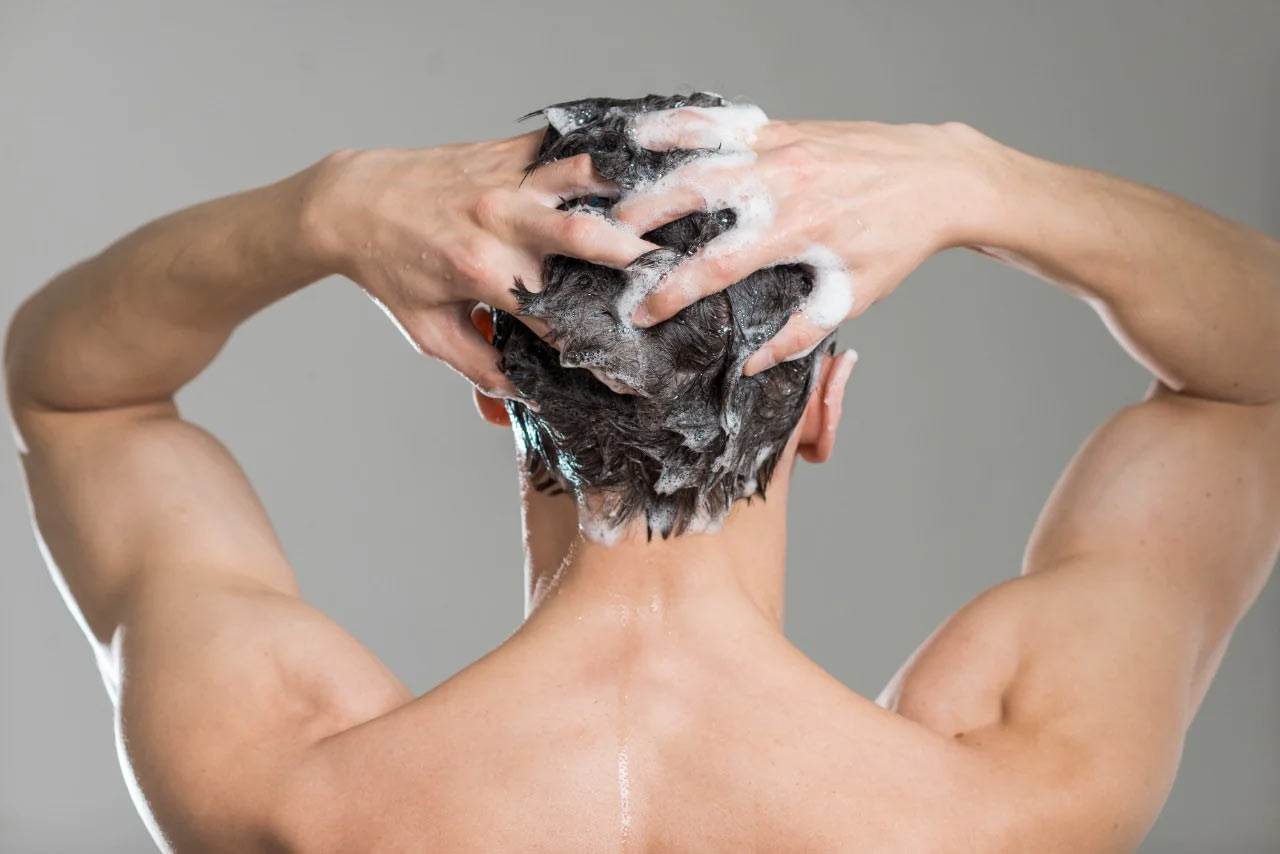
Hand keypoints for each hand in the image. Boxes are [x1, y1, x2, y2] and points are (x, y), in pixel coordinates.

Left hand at [303, 133, 655, 396]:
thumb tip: (526, 396)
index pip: (557, 315)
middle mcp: (498, 222)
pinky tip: (635, 164)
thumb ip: (479, 365)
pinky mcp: (503, 151)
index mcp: (483, 273)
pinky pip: (562, 145)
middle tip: (675, 275)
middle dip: (635, 260)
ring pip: (582, 180)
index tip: (631, 368)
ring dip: (628, 195)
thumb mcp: (427, 330)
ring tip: (671, 211)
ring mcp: (503, 181)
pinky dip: (600, 153)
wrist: (350, 202)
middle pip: (585, 239)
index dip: (598, 346)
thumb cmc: (390, 270)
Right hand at [613, 115, 1003, 373]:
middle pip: (692, 197)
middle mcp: (782, 183)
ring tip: (607, 187)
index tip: (639, 312)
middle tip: (603, 244)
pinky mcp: (782, 126)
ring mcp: (780, 147)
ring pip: (699, 150)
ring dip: (649, 169)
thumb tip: (749, 362)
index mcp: (796, 230)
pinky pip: (721, 121)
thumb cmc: (897, 241)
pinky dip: (681, 125)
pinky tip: (646, 132)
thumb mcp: (853, 296)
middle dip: (640, 222)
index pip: (716, 266)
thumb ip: (798, 332)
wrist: (939, 177)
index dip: (671, 291)